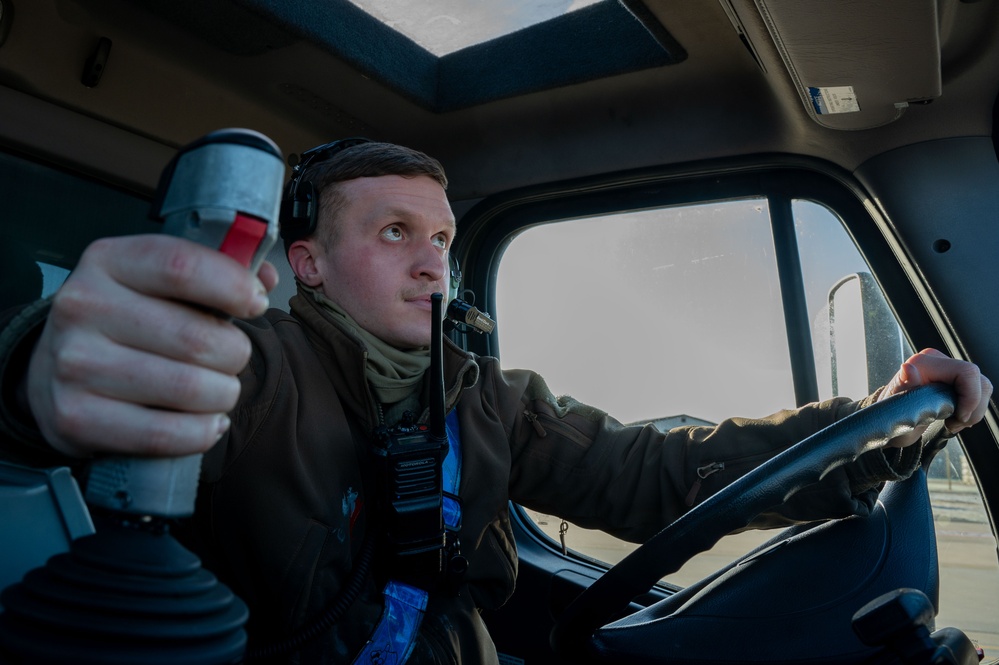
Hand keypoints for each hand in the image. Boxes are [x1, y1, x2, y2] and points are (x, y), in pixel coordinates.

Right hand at [25, 235, 277, 457]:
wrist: (55, 371)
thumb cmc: (130, 321)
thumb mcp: (160, 283)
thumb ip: (218, 272)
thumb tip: (265, 276)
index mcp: (108, 261)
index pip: (181, 266)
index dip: (233, 286)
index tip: (256, 303)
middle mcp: (83, 307)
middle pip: (196, 338)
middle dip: (235, 353)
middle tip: (232, 357)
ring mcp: (74, 365)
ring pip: (188, 388)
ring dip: (223, 394)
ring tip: (218, 390)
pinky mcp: (76, 417)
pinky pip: (164, 434)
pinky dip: (201, 432)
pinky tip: (207, 422)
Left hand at [877, 348, 991, 447]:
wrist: (888, 420)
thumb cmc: (891, 415)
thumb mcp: (895, 408)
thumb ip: (905, 387)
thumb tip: (908, 368)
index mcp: (923, 363)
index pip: (966, 372)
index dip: (971, 397)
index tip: (959, 417)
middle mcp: (936, 361)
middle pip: (978, 379)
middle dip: (974, 407)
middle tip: (956, 423)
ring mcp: (946, 369)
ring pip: (981, 386)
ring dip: (974, 409)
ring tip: (955, 422)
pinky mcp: (952, 379)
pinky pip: (975, 391)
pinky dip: (972, 408)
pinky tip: (956, 417)